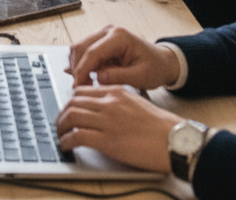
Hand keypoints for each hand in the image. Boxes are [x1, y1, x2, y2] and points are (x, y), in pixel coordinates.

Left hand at [56, 85, 176, 172]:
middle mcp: (108, 103)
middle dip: (62, 113)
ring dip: (61, 126)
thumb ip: (118, 103)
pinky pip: (77, 136)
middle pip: (73, 102)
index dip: (72, 100)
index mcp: (116, 92)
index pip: (83, 90)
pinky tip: (66, 145)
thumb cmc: (161, 127)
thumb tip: (103, 110)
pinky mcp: (108, 141)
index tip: (69, 108)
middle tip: (60, 122)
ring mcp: (107, 121)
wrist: (175, 140)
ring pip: (71, 116)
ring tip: (60, 134)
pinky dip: (67, 140)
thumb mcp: (136, 103)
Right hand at [66, 24, 179, 89]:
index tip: (77, 87)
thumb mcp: (141, 76)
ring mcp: (102, 34)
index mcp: (119, 37)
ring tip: (86, 85)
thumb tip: (97, 77)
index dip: (82, 70)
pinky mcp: (100, 41)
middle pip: (81, 47)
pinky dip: (81, 64)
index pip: (93, 52)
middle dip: (77, 69)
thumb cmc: (154, 68)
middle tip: (81, 89)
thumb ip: (119, 77)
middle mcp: (108, 31)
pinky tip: (87, 77)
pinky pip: (83, 51)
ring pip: (79, 48)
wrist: (161, 61)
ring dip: (78, 66)